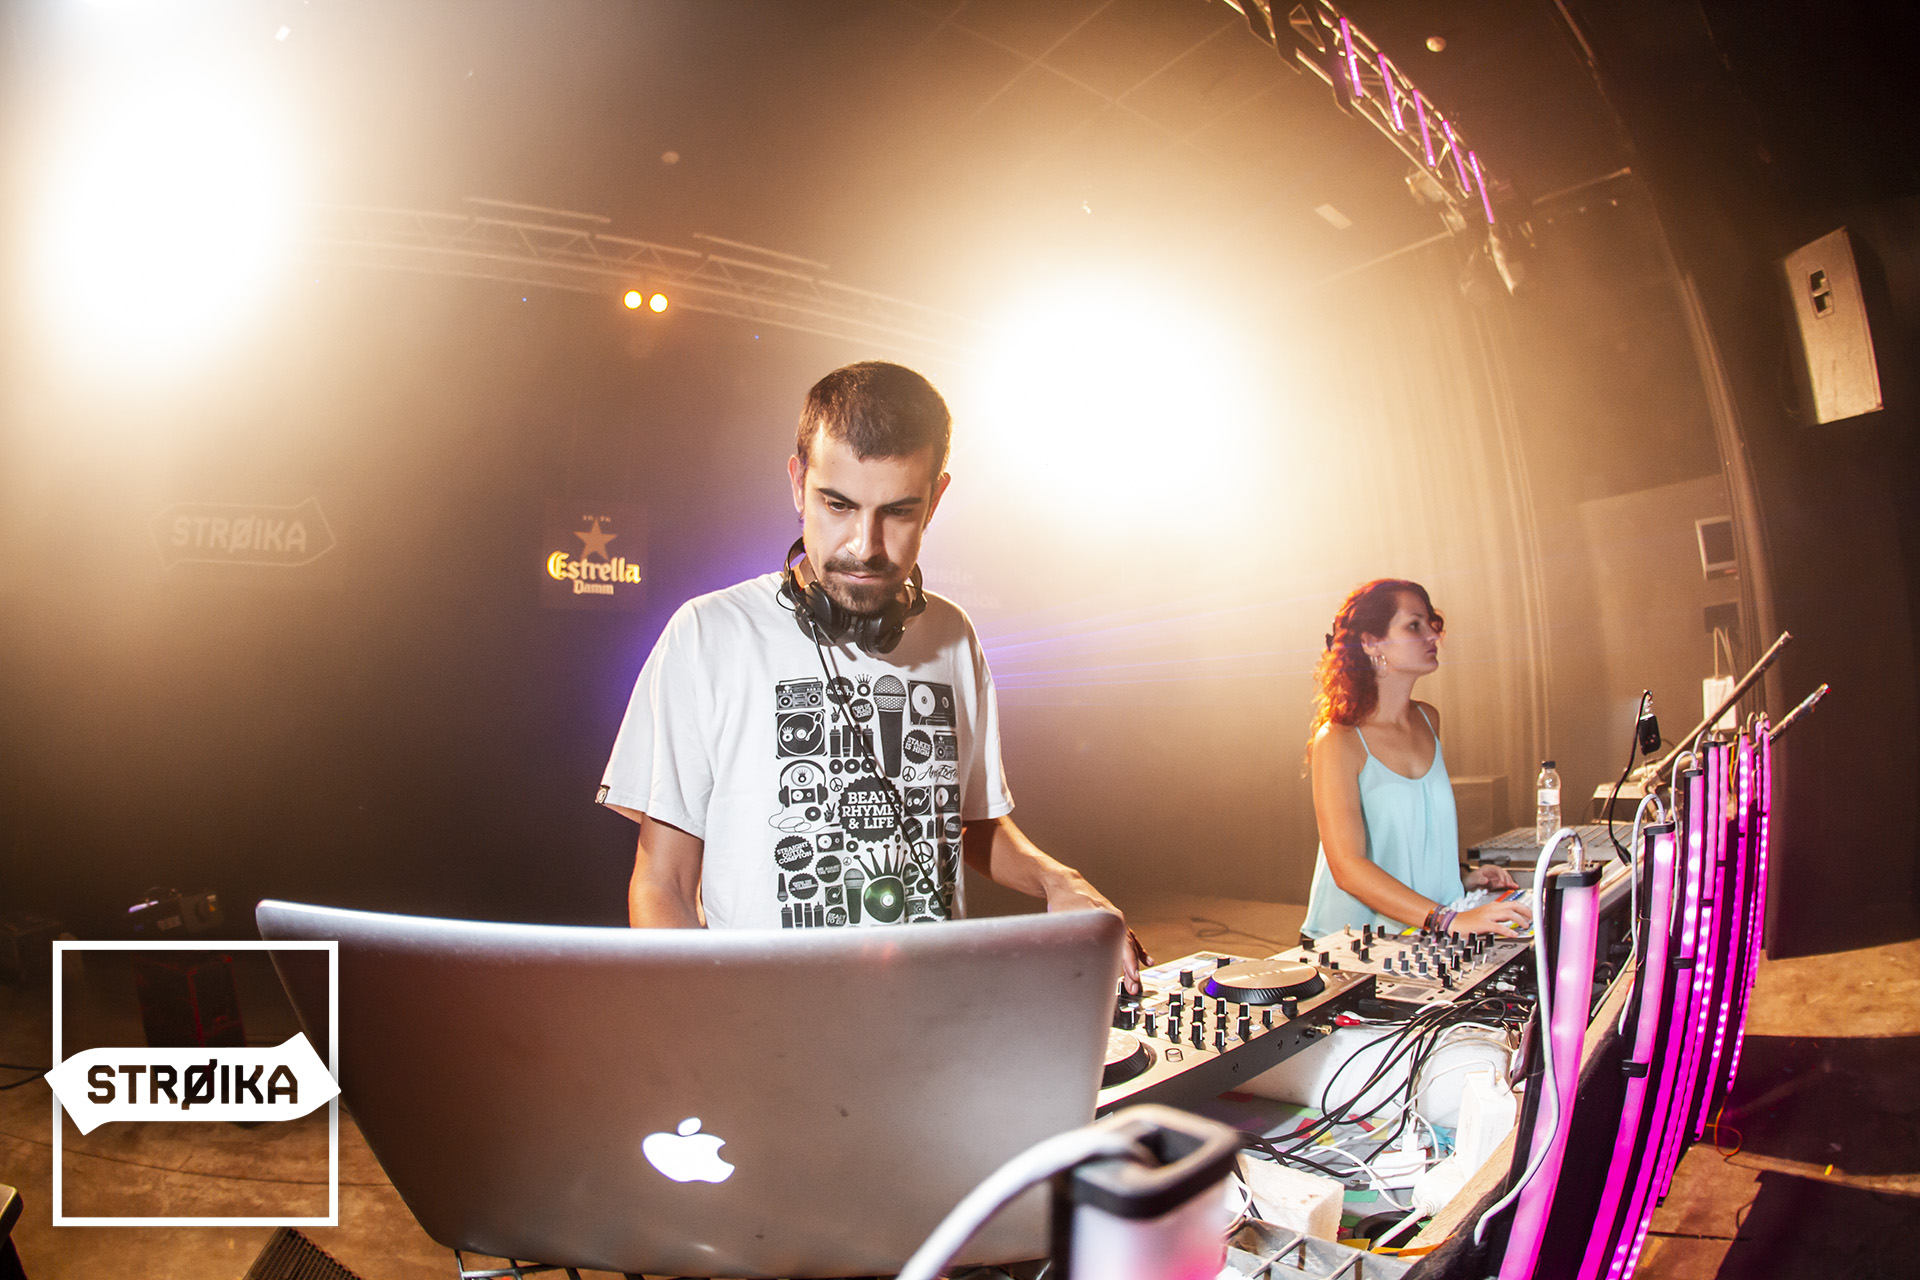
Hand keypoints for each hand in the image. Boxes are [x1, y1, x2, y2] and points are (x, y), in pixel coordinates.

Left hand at [1044, 873, 1148, 992]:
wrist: (1065, 883)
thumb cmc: (1064, 900)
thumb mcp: (1066, 922)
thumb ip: (1072, 940)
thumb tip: (1069, 961)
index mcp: (1109, 919)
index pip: (1123, 945)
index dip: (1129, 962)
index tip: (1133, 976)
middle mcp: (1116, 920)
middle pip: (1128, 948)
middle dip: (1132, 969)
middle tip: (1134, 987)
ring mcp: (1115, 921)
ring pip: (1129, 945)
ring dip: (1133, 963)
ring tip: (1136, 981)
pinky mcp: (1111, 923)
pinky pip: (1128, 939)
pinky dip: (1136, 950)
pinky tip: (1144, 960)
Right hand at [1457, 900, 1532, 935]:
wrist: (1454, 922)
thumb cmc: (1468, 920)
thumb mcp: (1485, 915)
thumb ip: (1498, 916)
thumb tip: (1510, 921)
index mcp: (1493, 906)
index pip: (1512, 903)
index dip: (1523, 908)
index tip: (1530, 914)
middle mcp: (1492, 908)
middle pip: (1513, 905)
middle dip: (1525, 911)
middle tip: (1532, 918)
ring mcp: (1488, 915)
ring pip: (1509, 914)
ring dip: (1520, 920)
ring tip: (1525, 926)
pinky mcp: (1484, 924)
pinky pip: (1499, 926)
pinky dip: (1508, 930)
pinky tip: (1513, 934)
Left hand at [1465, 864, 1519, 891]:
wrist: (1468, 884)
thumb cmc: (1470, 879)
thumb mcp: (1473, 879)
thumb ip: (1480, 879)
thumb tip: (1487, 881)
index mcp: (1488, 869)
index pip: (1498, 870)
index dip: (1502, 876)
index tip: (1504, 881)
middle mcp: (1493, 872)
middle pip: (1503, 874)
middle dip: (1508, 879)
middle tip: (1512, 885)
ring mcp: (1495, 878)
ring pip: (1505, 878)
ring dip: (1510, 882)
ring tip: (1515, 886)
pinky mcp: (1496, 883)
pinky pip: (1503, 884)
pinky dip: (1508, 886)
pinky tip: (1512, 887)